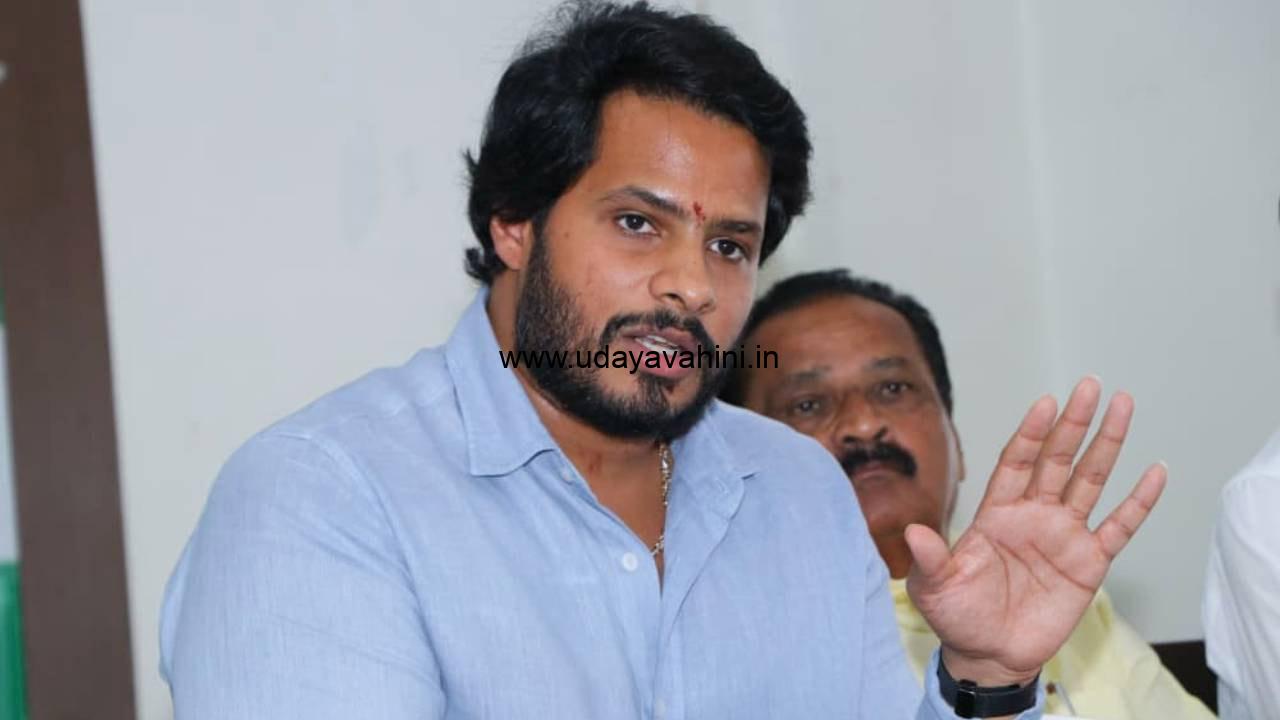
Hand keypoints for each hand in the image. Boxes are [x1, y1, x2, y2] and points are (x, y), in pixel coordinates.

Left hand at [906, 377, 1165, 686]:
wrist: (990, 655)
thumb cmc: (958, 617)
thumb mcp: (935, 587)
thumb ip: (931, 558)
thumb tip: (915, 533)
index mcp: (996, 513)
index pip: (1016, 462)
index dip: (1030, 433)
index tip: (1046, 403)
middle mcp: (1033, 515)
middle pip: (1057, 459)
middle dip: (1074, 424)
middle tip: (1091, 386)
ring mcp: (1063, 535)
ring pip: (1090, 480)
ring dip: (1107, 445)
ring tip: (1124, 406)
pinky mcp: (1089, 563)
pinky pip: (1119, 526)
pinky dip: (1139, 501)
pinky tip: (1156, 471)